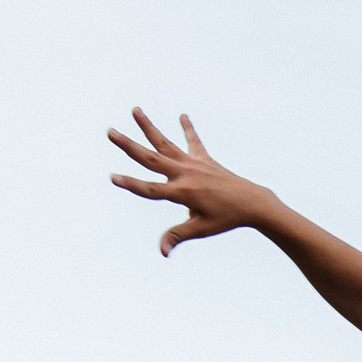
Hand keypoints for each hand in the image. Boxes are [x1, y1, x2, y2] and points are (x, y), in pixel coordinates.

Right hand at [108, 109, 275, 256]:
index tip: (112, 177)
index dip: (131, 184)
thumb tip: (162, 252)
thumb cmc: (225, 218)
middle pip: (151, 158)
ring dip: (149, 126)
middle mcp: (185, 174)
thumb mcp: (201, 229)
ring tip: (136, 109)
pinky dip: (188, 129)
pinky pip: (193, 141)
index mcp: (182, 192)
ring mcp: (194, 164)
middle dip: (128, 145)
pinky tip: (183, 115)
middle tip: (110, 132)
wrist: (252, 203)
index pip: (150, 190)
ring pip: (166, 143)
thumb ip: (178, 235)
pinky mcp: (204, 159)